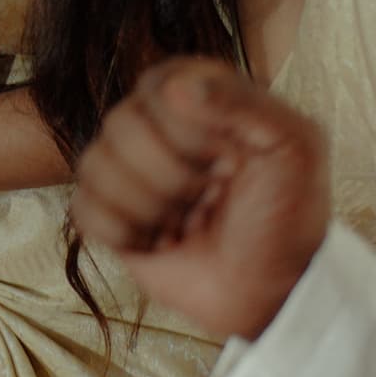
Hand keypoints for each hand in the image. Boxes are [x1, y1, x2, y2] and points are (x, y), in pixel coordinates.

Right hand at [69, 56, 333, 341]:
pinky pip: (82, 208)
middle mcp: (157, 124)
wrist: (272, 291)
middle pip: (120, 124)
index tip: (224, 160)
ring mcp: (130, 170)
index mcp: (200, 96)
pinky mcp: (111, 214)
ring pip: (94, 164)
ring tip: (183, 222)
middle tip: (206, 197)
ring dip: (146, 206)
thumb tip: (175, 86)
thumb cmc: (289, 215)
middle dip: (168, 174)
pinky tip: (157, 242)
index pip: (159, 85)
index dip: (185, 128)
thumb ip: (244, 103)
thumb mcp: (294, 148)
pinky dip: (120, 231)